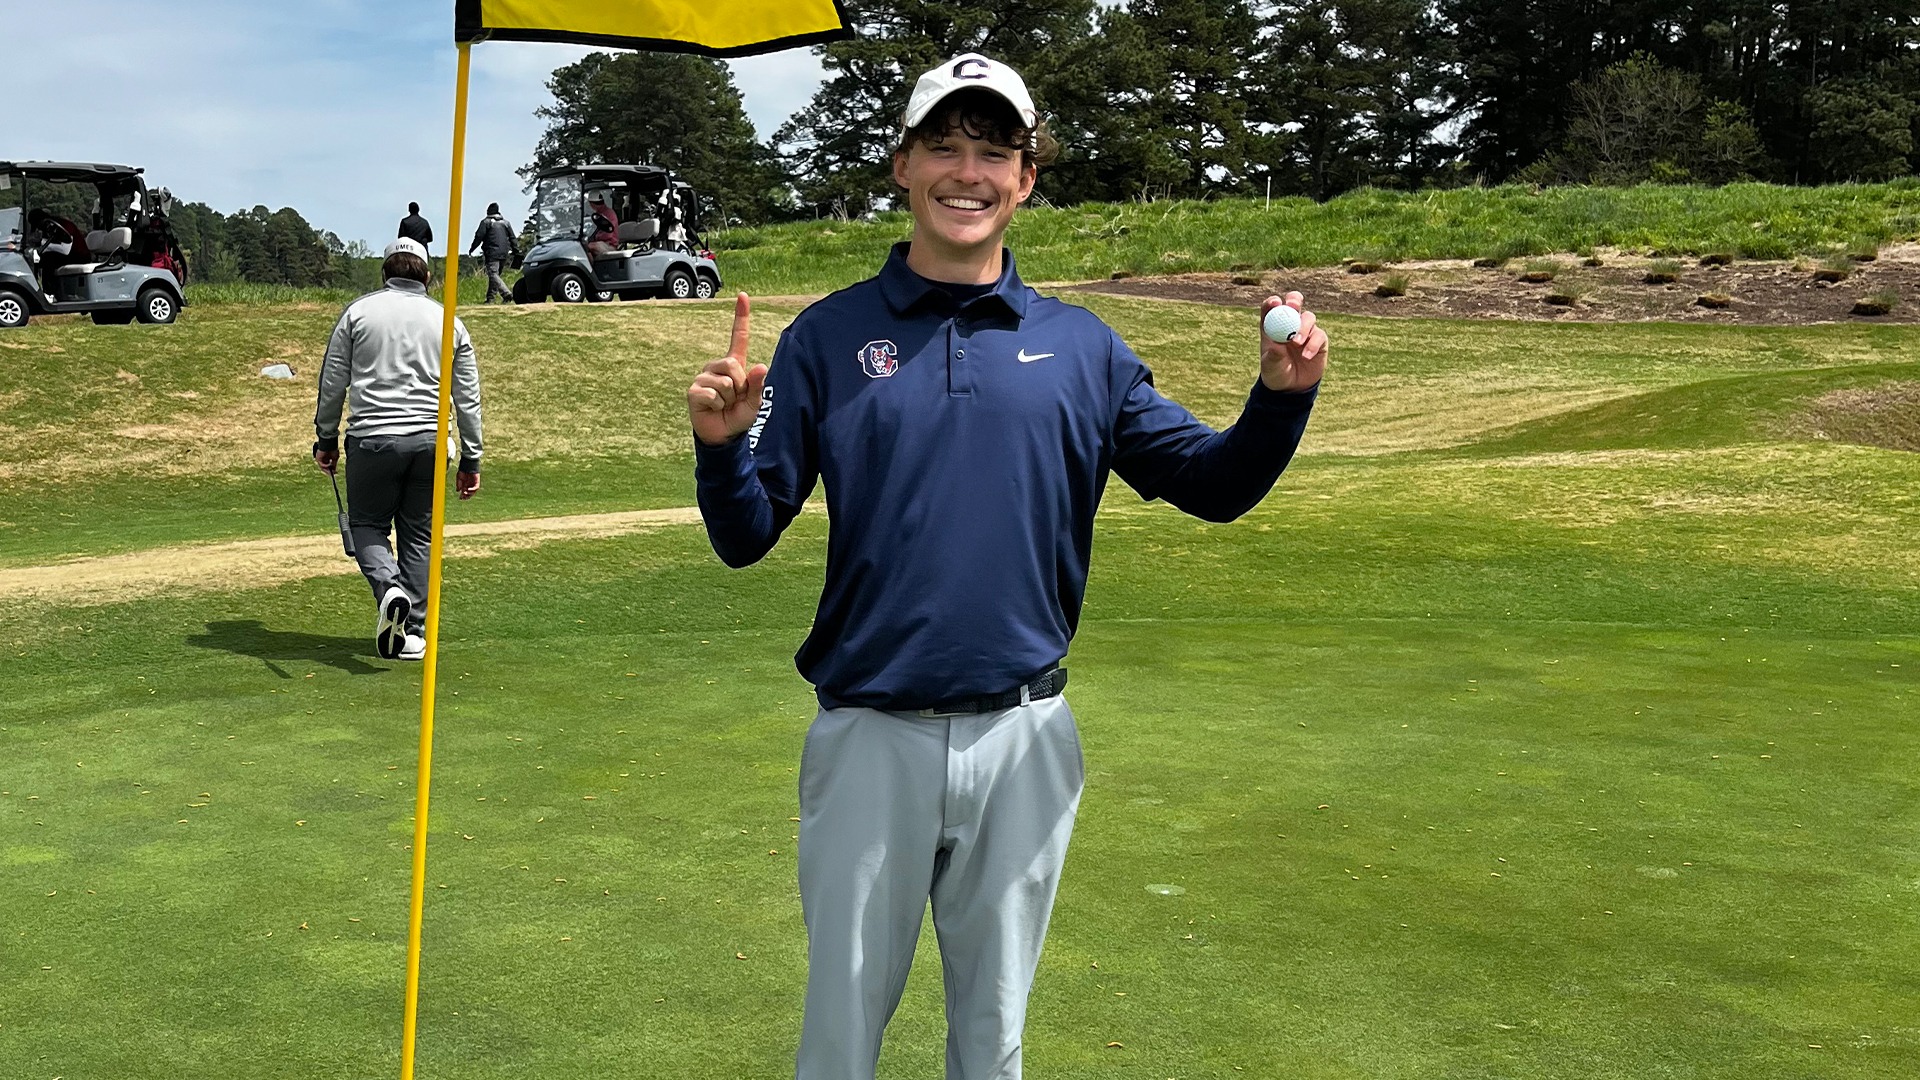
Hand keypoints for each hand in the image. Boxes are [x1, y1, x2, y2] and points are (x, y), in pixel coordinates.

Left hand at [313, 448, 337, 473]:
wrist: (330, 445)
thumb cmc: (333, 450)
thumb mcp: (335, 459)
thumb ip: (333, 465)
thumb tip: (334, 470)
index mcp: (327, 458)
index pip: (328, 466)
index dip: (331, 470)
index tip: (335, 473)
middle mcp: (323, 459)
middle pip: (324, 468)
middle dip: (329, 471)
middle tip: (332, 475)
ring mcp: (320, 459)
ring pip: (323, 467)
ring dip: (327, 470)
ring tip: (332, 471)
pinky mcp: (318, 459)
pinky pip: (322, 465)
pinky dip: (326, 465)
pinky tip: (330, 464)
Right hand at [456, 471, 479, 499]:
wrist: (467, 466)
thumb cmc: (462, 471)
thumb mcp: (459, 479)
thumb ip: (458, 484)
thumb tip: (457, 491)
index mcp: (465, 485)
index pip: (464, 493)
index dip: (463, 496)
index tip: (460, 498)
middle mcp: (469, 485)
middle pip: (469, 494)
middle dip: (466, 496)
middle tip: (463, 498)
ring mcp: (473, 484)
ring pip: (473, 492)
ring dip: (469, 494)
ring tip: (464, 493)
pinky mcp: (477, 482)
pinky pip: (476, 488)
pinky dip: (472, 489)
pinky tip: (468, 489)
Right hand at [687, 292, 767, 447]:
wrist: (722, 435)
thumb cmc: (739, 415)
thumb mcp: (755, 402)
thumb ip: (759, 386)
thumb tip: (761, 366)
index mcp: (734, 364)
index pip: (739, 337)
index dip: (741, 317)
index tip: (743, 295)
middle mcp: (716, 366)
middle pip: (733, 365)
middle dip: (740, 386)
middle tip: (734, 399)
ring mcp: (703, 377)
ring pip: (725, 382)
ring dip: (729, 398)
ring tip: (724, 405)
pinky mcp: (694, 391)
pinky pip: (713, 394)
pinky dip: (718, 405)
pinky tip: (714, 409)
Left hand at [1259, 292, 1328, 391]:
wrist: (1291, 388)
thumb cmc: (1276, 373)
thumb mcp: (1270, 366)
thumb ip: (1273, 355)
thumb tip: (1277, 345)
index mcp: (1272, 325)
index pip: (1271, 307)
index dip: (1273, 302)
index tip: (1276, 303)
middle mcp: (1290, 323)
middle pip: (1294, 303)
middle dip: (1294, 300)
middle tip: (1293, 306)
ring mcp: (1306, 330)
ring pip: (1309, 317)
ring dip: (1303, 327)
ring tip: (1296, 343)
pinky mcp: (1319, 340)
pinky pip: (1319, 336)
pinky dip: (1313, 344)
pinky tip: (1306, 356)